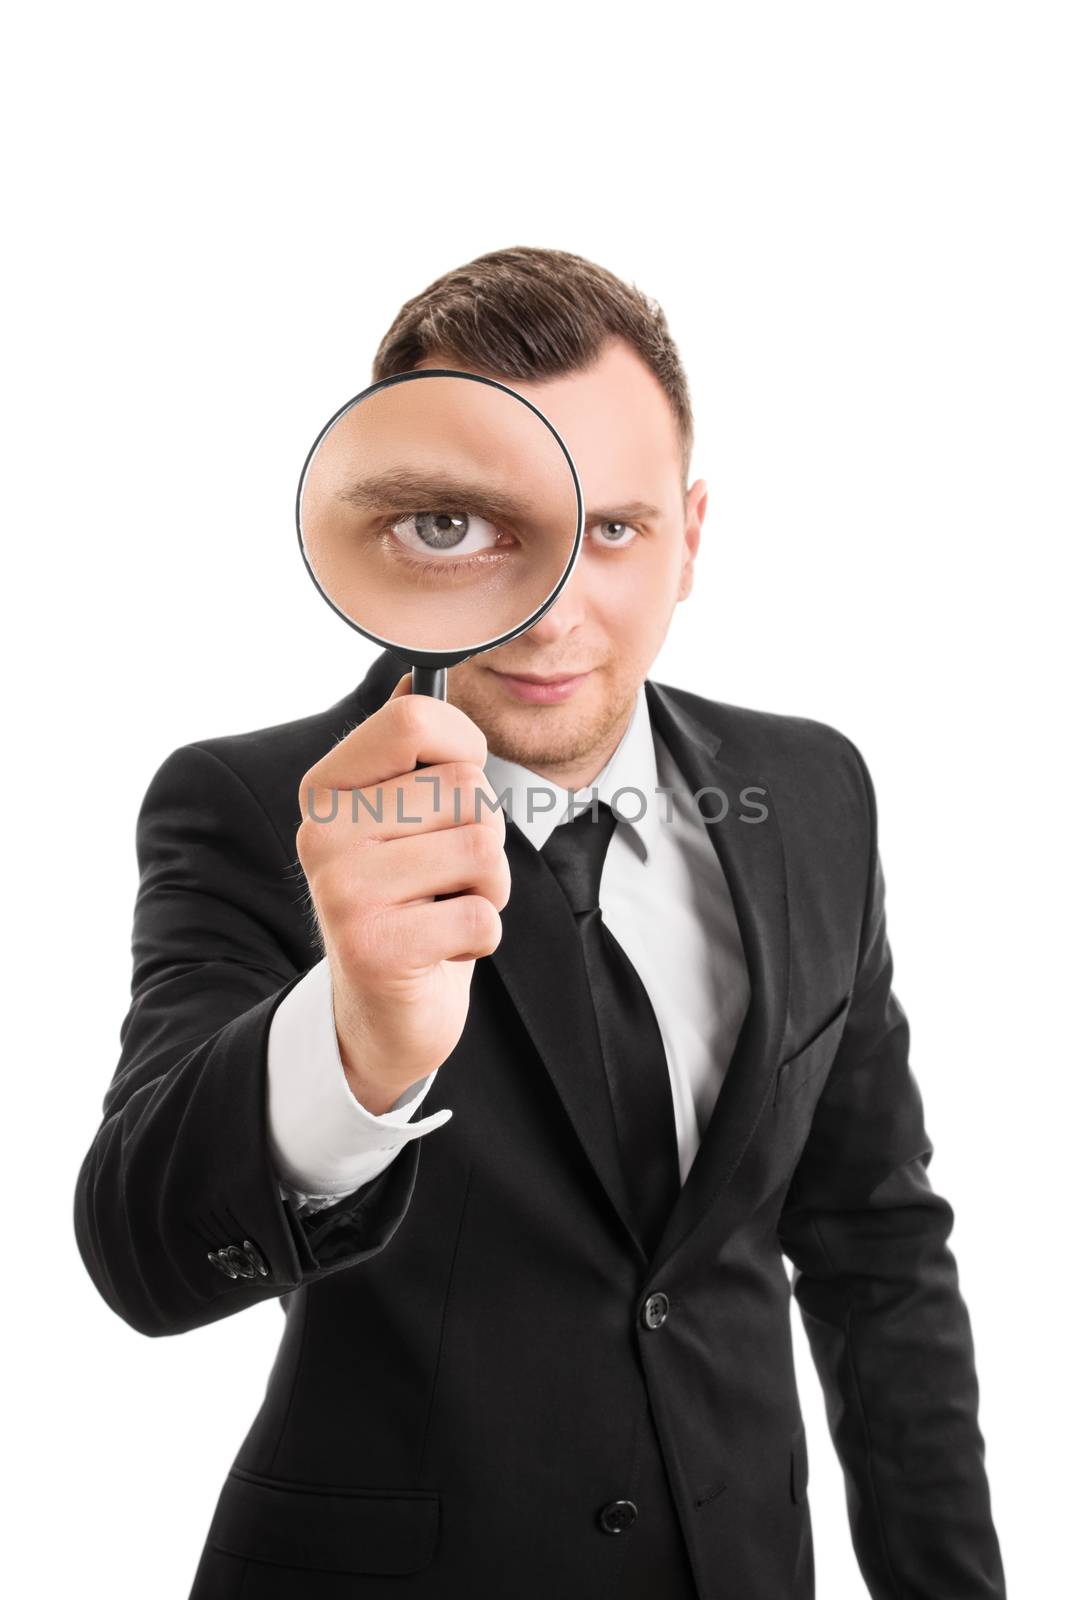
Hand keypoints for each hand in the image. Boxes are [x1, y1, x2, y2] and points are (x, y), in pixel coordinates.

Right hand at [295, 674, 509, 1112]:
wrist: (380, 1012)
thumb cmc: (406, 901)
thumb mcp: (399, 820)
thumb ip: (405, 752)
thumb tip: (417, 676)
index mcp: (326, 789)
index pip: (413, 719)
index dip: (464, 747)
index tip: (457, 784)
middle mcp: (322, 833)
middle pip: (464, 788)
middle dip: (483, 833)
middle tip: (445, 873)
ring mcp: (344, 891)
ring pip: (483, 850)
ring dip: (489, 888)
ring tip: (446, 907)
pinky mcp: (376, 947)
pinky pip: (484, 915)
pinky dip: (482, 936)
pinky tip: (442, 947)